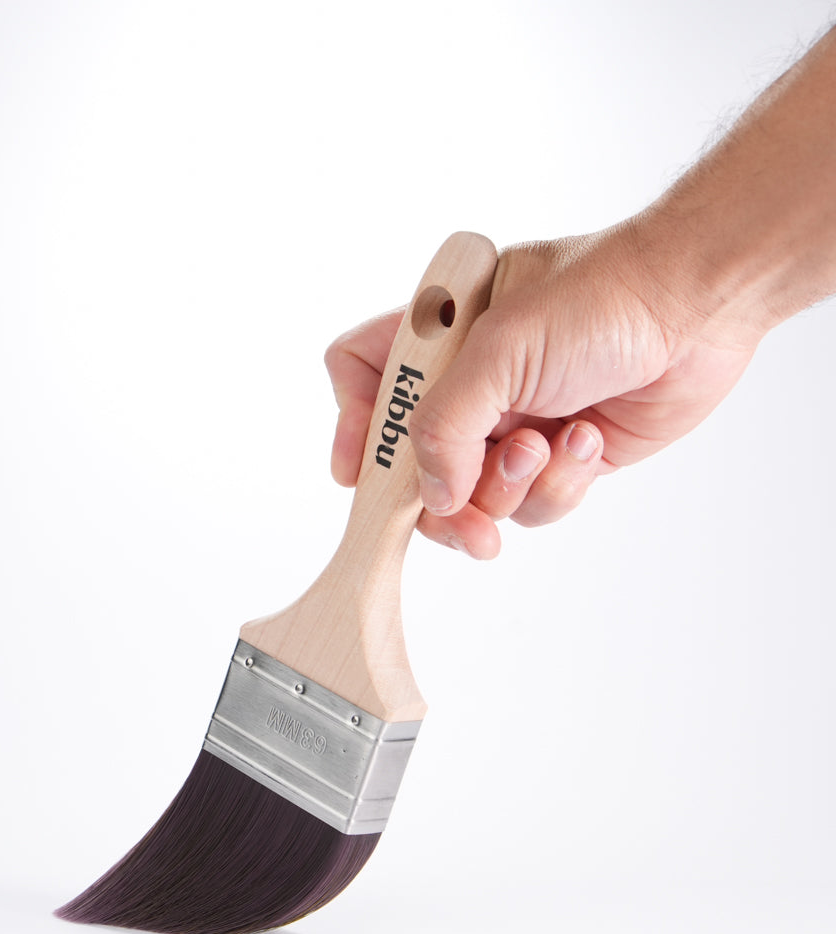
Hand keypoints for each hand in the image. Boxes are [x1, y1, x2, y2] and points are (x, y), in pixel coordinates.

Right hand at [326, 222, 760, 557]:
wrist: (701, 308)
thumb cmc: (602, 297)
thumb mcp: (501, 350)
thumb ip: (445, 426)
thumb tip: (430, 497)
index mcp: (438, 336)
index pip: (363, 374)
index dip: (351, 424)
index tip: (356, 475)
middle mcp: (469, 384)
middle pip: (414, 463)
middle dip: (442, 498)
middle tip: (465, 518)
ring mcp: (512, 423)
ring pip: (474, 497)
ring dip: (509, 486)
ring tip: (546, 445)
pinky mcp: (559, 457)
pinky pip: (533, 505)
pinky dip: (558, 485)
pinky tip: (585, 440)